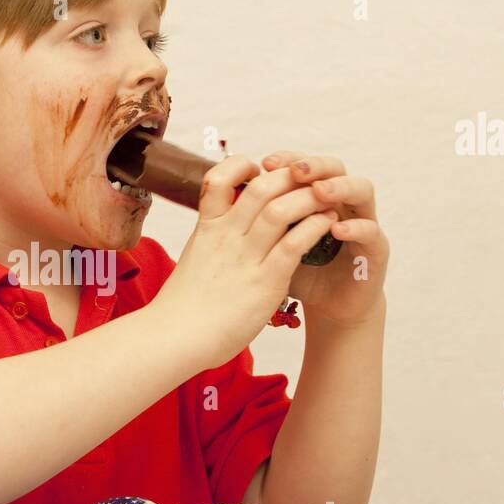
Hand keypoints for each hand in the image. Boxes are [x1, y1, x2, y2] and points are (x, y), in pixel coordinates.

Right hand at [151, 153, 339, 367]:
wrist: (175, 338)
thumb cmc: (184, 306)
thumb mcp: (195, 259)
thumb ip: (213, 241)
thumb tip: (225, 231)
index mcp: (207, 228)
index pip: (219, 178)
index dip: (241, 166)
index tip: (259, 170)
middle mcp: (226, 235)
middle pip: (261, 187)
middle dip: (289, 176)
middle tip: (309, 178)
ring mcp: (245, 257)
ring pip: (282, 209)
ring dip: (309, 198)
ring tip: (327, 198)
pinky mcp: (266, 281)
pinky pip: (295, 243)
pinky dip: (315, 227)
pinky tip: (328, 223)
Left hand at [261, 152, 388, 327]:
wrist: (327, 307)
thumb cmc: (298, 271)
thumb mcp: (274, 243)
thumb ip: (261, 220)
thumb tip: (228, 197)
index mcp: (316, 195)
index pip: (304, 165)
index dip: (287, 160)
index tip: (264, 163)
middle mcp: (342, 201)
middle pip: (335, 168)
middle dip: (315, 165)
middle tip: (296, 171)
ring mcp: (363, 220)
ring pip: (362, 190)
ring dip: (340, 187)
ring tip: (320, 192)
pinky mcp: (376, 249)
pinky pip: (372, 230)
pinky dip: (356, 227)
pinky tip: (337, 229)